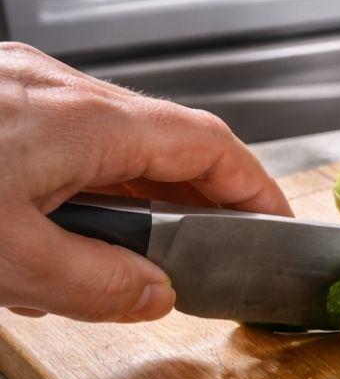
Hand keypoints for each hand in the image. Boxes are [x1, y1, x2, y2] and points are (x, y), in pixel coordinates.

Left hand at [0, 43, 289, 321]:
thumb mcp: (9, 260)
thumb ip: (94, 284)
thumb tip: (152, 295)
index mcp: (85, 119)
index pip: (207, 145)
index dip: (252, 188)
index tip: (273, 224)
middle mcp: (56, 87)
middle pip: (158, 142)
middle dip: (182, 204)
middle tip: (199, 259)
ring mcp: (18, 83)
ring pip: (102, 143)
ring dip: (118, 200)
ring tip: (104, 261)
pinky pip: (55, 138)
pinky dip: (68, 185)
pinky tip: (43, 233)